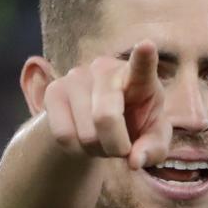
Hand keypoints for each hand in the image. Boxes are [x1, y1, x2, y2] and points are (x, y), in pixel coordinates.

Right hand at [41, 40, 170, 169]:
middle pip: (106, 117)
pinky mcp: (53, 90)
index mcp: (139, 78)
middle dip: (116, 146)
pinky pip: (63, 135)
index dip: (143, 57)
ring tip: (102, 141)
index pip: (141, 65)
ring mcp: (77, 76)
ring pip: (85, 133)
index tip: (147, 46)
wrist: (99, 124)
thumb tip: (135, 161)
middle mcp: (106, 69)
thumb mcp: (152, 139)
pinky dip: (76, 150)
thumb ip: (153, 150)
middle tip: (120, 149)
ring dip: (96, 150)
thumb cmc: (135, 126)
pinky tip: (83, 140)